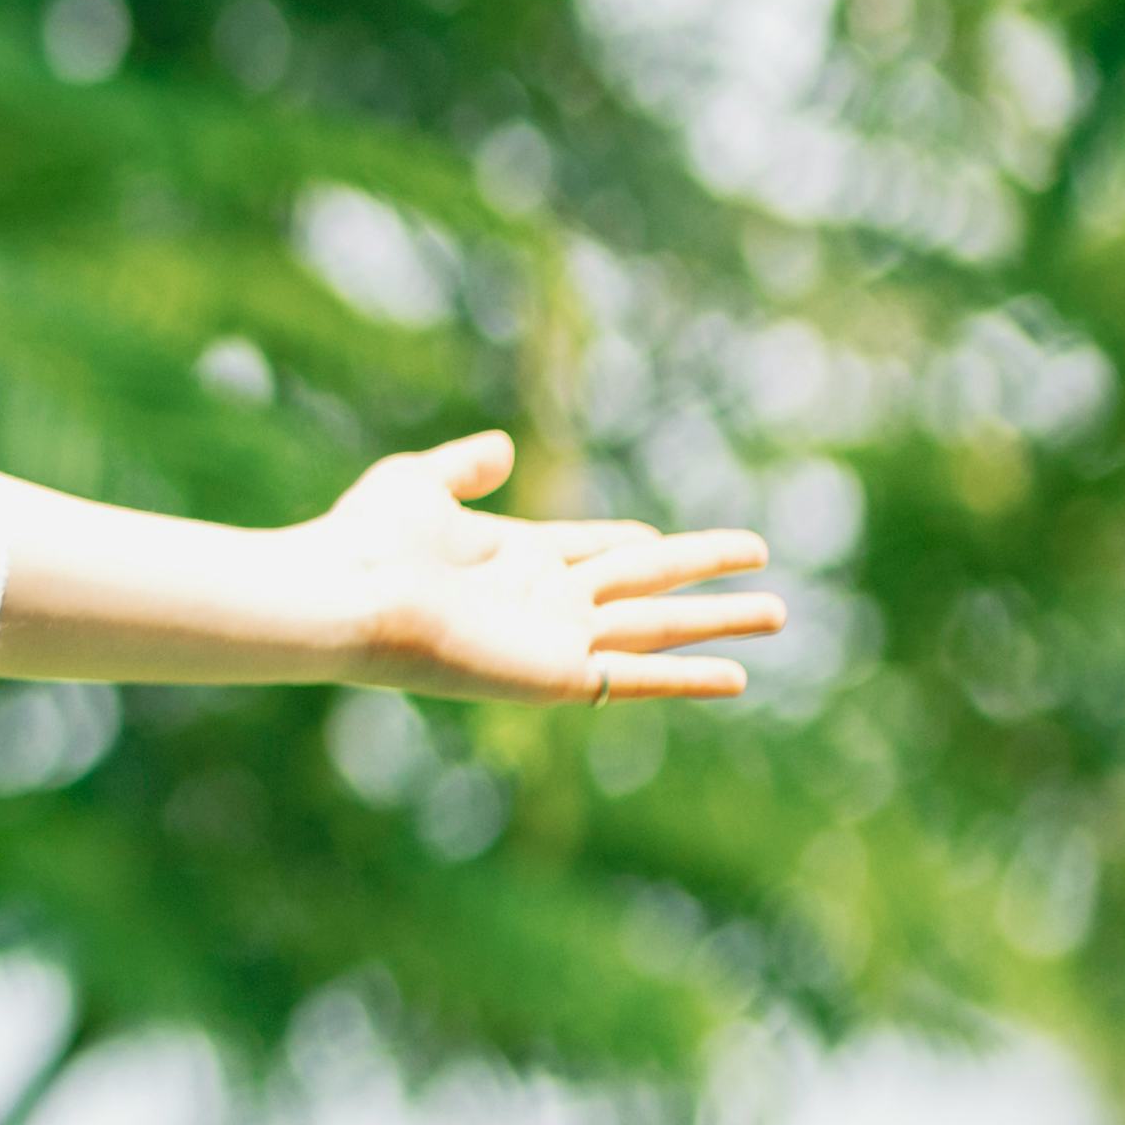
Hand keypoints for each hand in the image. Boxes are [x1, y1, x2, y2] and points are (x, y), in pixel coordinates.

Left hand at [308, 431, 779, 701]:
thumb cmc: (363, 542)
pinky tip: (738, 677)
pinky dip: (689, 678)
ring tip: (779, 613)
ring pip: (658, 627)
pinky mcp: (558, 676)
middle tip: (761, 563)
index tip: (661, 534)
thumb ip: (460, 468)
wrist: (344, 595)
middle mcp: (544, 600)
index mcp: (514, 556)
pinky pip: (638, 676)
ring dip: (718, 620)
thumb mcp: (416, 485)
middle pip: (644, 584)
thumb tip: (498, 445)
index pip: (594, 549)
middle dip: (703, 573)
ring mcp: (556, 639)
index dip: (631, 541)